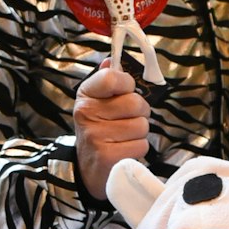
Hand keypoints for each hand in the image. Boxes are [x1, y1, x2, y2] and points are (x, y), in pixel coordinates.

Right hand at [73, 59, 150, 199]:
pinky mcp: (108, 156)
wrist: (88, 168)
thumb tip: (112, 60)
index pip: (112, 77)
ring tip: (125, 137)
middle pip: (135, 103)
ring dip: (140, 133)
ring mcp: (96, 136)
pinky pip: (142, 145)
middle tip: (129, 119)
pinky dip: (138, 149)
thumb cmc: (99, 130)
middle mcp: (87, 114)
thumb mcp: (97, 103)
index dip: (127, 83)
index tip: (126, 91)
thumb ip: (107, 81)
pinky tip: (124, 150)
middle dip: (140, 112)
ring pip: (142, 125)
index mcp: (86, 95)